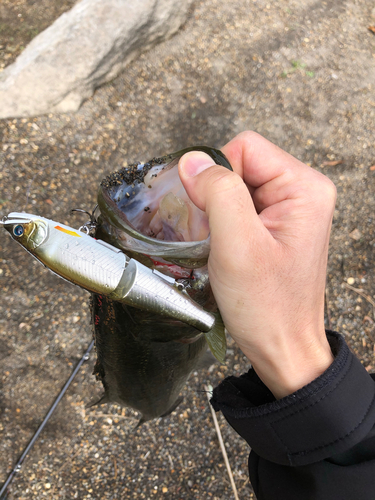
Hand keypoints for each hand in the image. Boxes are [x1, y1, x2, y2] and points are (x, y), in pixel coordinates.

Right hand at [178, 131, 335, 398]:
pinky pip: (240, 206)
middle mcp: (303, 191)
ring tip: (221, 247)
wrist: (282, 347)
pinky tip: (226, 249)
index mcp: (304, 187)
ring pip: (235, 187)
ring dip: (217, 213)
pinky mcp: (277, 225)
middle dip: (216, 197)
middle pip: (240, 165)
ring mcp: (291, 209)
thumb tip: (192, 160)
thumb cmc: (266, 305)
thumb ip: (218, 192)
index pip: (245, 148)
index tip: (212, 217)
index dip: (217, 176)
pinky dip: (223, 224)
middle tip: (217, 237)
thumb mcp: (237, 245)